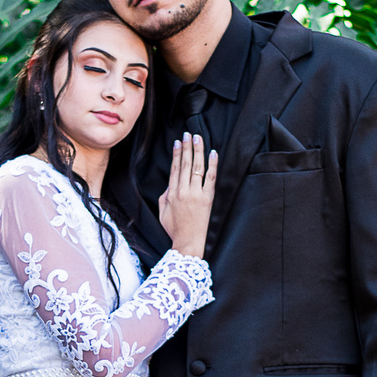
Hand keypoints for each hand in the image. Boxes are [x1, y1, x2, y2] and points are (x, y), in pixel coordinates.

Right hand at [158, 132, 217, 259]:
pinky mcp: (207, 199)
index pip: (175, 168)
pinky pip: (211, 178)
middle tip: (189, 134)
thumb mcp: (163, 211)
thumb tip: (170, 183)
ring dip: (197, 151)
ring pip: (196, 167)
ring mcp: (196, 194)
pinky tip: (213, 153)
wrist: (188, 242)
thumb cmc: (175, 229)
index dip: (176, 153)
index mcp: (171, 193)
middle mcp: (183, 191)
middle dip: (187, 147)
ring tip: (198, 138)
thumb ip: (165, 195)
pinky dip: (212, 165)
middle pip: (185, 163)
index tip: (179, 142)